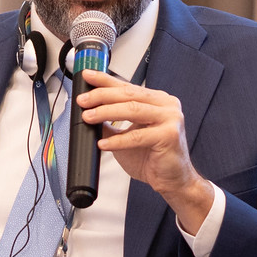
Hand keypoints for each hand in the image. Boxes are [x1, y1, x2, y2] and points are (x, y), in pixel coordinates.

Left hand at [76, 68, 215, 231]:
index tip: (87, 76)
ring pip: (132, 110)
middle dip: (102, 95)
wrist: (173, 180)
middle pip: (129, 95)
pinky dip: (117, 140)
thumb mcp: (127, 135)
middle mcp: (166, 105)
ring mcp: (170, 119)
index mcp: (157, 101)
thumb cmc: (153, 157)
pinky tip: (103, 143)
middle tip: (83, 100)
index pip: (127, 86)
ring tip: (88, 117)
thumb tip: (89, 111)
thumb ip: (112, 123)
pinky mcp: (169, 136)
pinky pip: (137, 136)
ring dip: (106, 112)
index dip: (105, 80)